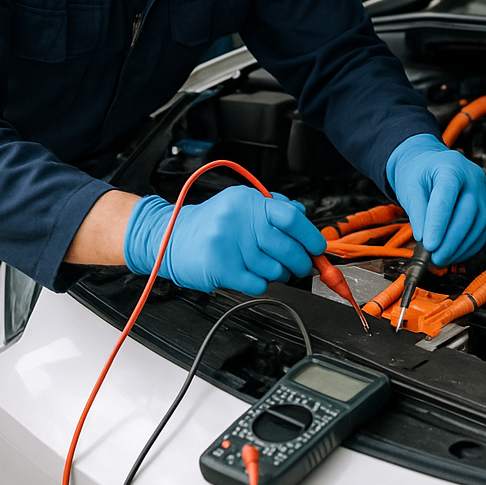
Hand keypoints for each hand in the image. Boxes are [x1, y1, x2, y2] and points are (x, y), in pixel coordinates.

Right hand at [123, 187, 326, 294]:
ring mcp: (228, 243)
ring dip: (277, 274)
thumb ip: (272, 207)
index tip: (317, 248)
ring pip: (274, 269)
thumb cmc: (209, 224)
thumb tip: (302, 214)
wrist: (168, 237)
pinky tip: (249, 274)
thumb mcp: (240, 205)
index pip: (290, 217)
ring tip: (265, 267)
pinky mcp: (220, 268)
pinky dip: (259, 284)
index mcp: (247, 201)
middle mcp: (238, 219)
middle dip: (300, 262)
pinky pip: (257, 284)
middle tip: (299, 265)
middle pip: (286, 247)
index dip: (310, 235)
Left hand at [386, 134, 485, 265]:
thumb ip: (417, 210)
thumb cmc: (420, 174)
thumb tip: (423, 237)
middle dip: (450, 241)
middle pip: (467, 213)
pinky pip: (481, 232)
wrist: (432, 165)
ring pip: (478, 226)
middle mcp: (474, 178)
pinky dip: (467, 248)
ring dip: (459, 248)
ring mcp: (484, 193)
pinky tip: (453, 255)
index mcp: (452, 167)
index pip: (447, 197)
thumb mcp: (411, 186)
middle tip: (434, 257)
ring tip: (440, 260)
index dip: (438, 224)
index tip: (429, 245)